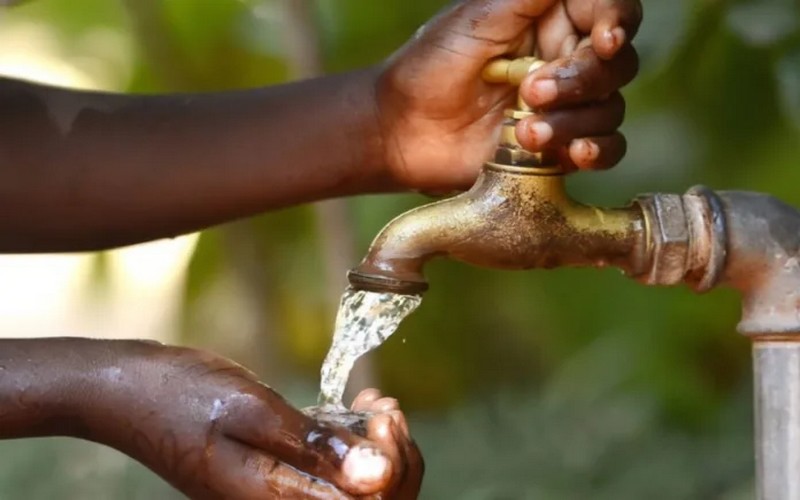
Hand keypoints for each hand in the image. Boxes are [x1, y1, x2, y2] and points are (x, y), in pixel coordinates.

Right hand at [82, 342, 410, 498]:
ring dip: (377, 448)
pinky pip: (329, 471)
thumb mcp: (253, 412)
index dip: (394, 466)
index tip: (383, 415)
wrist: (127, 390)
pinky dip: (352, 443)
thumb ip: (314, 448)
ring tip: (374, 403)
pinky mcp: (274, 473)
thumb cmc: (182, 396)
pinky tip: (356, 408)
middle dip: (394, 458)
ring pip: (353, 488)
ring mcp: (276, 493)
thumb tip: (377, 477)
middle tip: (385, 408)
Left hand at [375, 0, 641, 191]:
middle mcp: (565, 60)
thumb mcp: (477, 19)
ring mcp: (565, 106)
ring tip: (527, 132)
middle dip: (581, 79)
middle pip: (616, 64)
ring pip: (609, 108)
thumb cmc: (430, 66)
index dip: (618, 20)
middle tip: (532, 91)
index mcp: (551, 19)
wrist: (402, 130)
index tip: (604, 39)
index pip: (609, 10)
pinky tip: (574, 154)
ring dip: (575, 120)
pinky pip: (604, 149)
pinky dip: (597, 151)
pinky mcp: (558, 147)